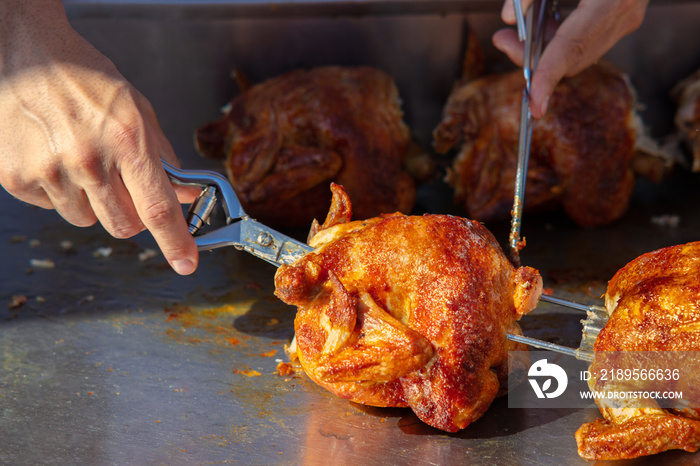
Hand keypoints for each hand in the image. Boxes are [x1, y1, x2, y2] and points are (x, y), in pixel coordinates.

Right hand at [0, 1, 198, 273]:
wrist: (25, 54)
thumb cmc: (84, 78)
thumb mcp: (137, 110)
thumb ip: (164, 158)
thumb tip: (187, 195)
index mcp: (126, 141)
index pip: (158, 208)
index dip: (175, 241)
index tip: (186, 263)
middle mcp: (88, 161)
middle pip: (123, 227)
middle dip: (132, 218)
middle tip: (127, 192)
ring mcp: (49, 171)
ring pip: (85, 220)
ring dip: (93, 203)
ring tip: (83, 162)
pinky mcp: (17, 177)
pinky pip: (50, 207)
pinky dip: (59, 192)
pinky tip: (55, 157)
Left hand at [493, 0, 648, 117]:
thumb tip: (509, 21)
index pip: (573, 45)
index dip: (549, 76)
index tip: (534, 104)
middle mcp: (626, 12)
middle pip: (573, 56)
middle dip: (533, 58)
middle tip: (501, 40)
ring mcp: (628, 18)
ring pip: (578, 52)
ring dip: (543, 48)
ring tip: (513, 31)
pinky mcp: (623, 17)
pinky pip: (586, 41)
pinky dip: (559, 39)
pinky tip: (539, 27)